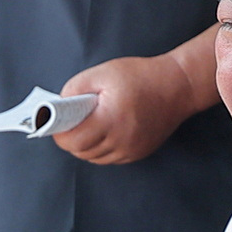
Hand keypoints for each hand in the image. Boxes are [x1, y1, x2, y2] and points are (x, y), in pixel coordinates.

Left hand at [58, 50, 202, 165]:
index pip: (72, 139)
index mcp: (110, 119)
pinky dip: (100, 148)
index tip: (54, 123)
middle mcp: (121, 140)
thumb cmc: (142, 77)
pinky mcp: (137, 153)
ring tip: (87, 124)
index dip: (58, 132)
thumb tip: (59, 105)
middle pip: (80, 151)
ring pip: (93, 158)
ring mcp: (130, 150)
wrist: (178, 86)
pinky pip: (109, 158)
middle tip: (69, 121)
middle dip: (69, 138)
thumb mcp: (103, 73)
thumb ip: (75, 88)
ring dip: (84, 145)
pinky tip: (103, 131)